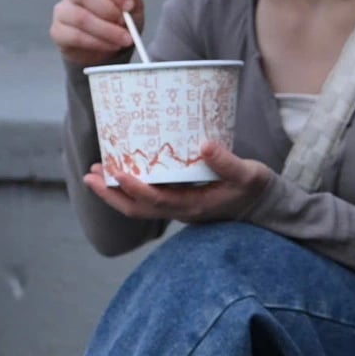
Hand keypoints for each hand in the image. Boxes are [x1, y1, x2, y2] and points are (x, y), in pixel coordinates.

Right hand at [50, 0, 145, 67]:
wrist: (110, 48)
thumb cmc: (121, 21)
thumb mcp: (133, 7)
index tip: (130, 6)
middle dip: (109, 10)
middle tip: (125, 23)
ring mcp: (63, 11)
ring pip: (80, 17)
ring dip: (107, 30)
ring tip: (124, 39)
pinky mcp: (58, 31)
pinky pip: (75, 36)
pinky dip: (97, 43)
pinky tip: (111, 46)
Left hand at [82, 142, 274, 223]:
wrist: (264, 206)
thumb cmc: (255, 189)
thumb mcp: (247, 173)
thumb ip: (226, 162)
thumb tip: (204, 144)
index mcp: (193, 205)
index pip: (156, 200)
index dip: (134, 187)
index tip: (117, 172)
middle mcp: (181, 210)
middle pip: (137, 209)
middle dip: (111, 194)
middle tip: (90, 175)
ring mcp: (178, 208)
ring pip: (138, 207)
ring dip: (115, 193)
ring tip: (96, 174)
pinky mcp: (179, 201)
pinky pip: (147, 199)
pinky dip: (130, 189)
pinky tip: (123, 173)